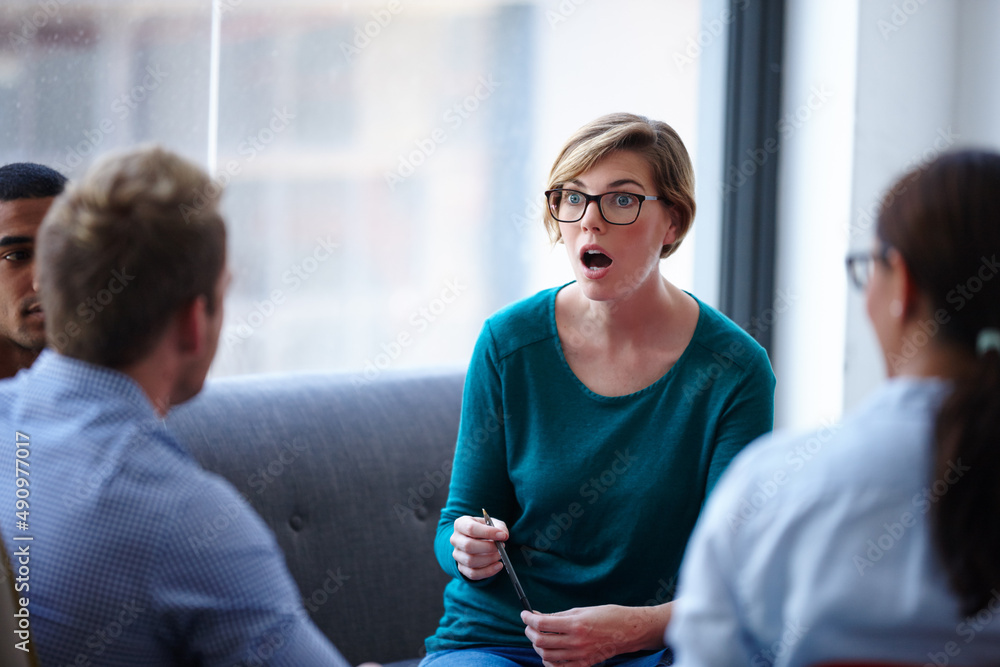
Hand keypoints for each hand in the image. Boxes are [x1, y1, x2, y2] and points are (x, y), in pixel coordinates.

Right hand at [450, 514, 508, 580]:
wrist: (477, 541)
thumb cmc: (485, 530)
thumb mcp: (492, 523)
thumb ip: (499, 527)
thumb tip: (503, 536)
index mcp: (460, 524)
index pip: (471, 528)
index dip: (488, 533)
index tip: (502, 536)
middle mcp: (455, 539)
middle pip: (468, 546)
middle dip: (488, 547)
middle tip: (501, 547)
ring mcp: (457, 555)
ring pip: (470, 561)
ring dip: (489, 559)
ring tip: (499, 554)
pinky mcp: (461, 567)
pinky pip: (473, 573)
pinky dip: (488, 571)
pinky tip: (498, 565)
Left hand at [520, 604, 668, 666]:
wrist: (628, 631)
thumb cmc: (607, 616)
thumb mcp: (581, 610)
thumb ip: (559, 616)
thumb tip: (539, 616)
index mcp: (576, 625)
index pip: (542, 624)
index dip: (529, 619)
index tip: (525, 614)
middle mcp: (576, 642)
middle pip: (540, 642)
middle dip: (530, 632)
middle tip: (530, 625)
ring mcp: (580, 656)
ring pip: (547, 656)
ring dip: (538, 646)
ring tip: (539, 637)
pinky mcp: (584, 664)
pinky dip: (549, 661)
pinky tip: (549, 652)